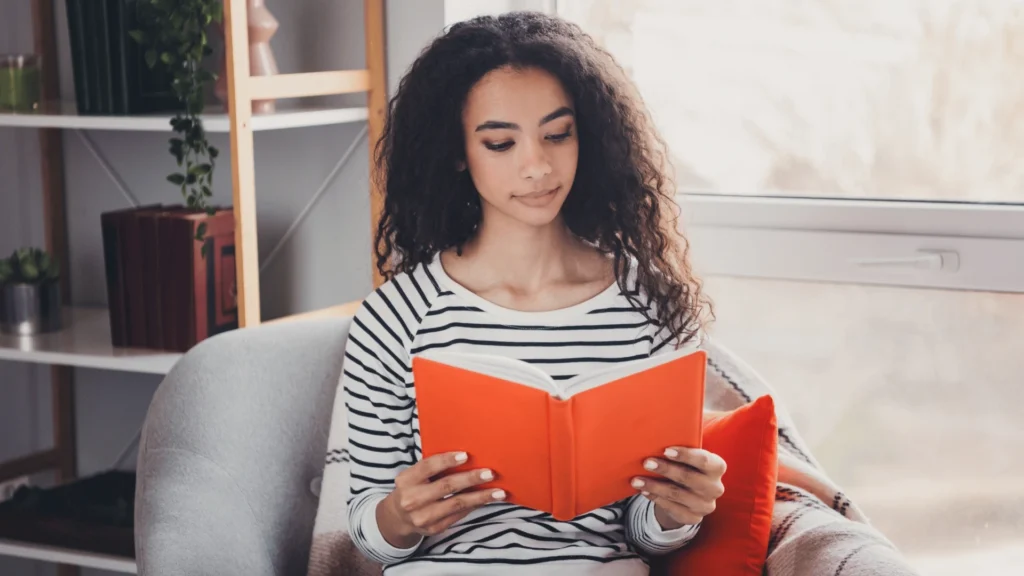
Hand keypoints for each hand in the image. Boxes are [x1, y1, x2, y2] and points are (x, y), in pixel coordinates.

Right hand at [377, 451, 505, 547]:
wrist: (398, 517)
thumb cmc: (413, 488)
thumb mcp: (414, 476)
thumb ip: (432, 468)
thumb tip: (466, 457)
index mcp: (406, 480)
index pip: (428, 467)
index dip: (447, 460)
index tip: (466, 455)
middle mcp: (412, 499)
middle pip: (446, 486)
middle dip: (470, 478)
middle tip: (490, 473)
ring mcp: (423, 516)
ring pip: (457, 504)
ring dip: (480, 497)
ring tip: (499, 492)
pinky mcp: (434, 528)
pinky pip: (459, 515)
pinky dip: (475, 506)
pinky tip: (486, 500)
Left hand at [632, 447, 726, 529]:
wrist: (689, 493)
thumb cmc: (687, 467)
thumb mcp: (688, 458)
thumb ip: (679, 451)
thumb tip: (654, 441)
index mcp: (717, 467)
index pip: (704, 460)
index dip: (686, 455)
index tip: (666, 451)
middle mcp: (715, 487)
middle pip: (689, 478)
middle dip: (666, 469)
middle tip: (646, 463)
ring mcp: (705, 505)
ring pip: (677, 494)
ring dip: (654, 486)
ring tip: (637, 480)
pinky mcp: (693, 518)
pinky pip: (672, 508)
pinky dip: (656, 498)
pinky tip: (644, 491)